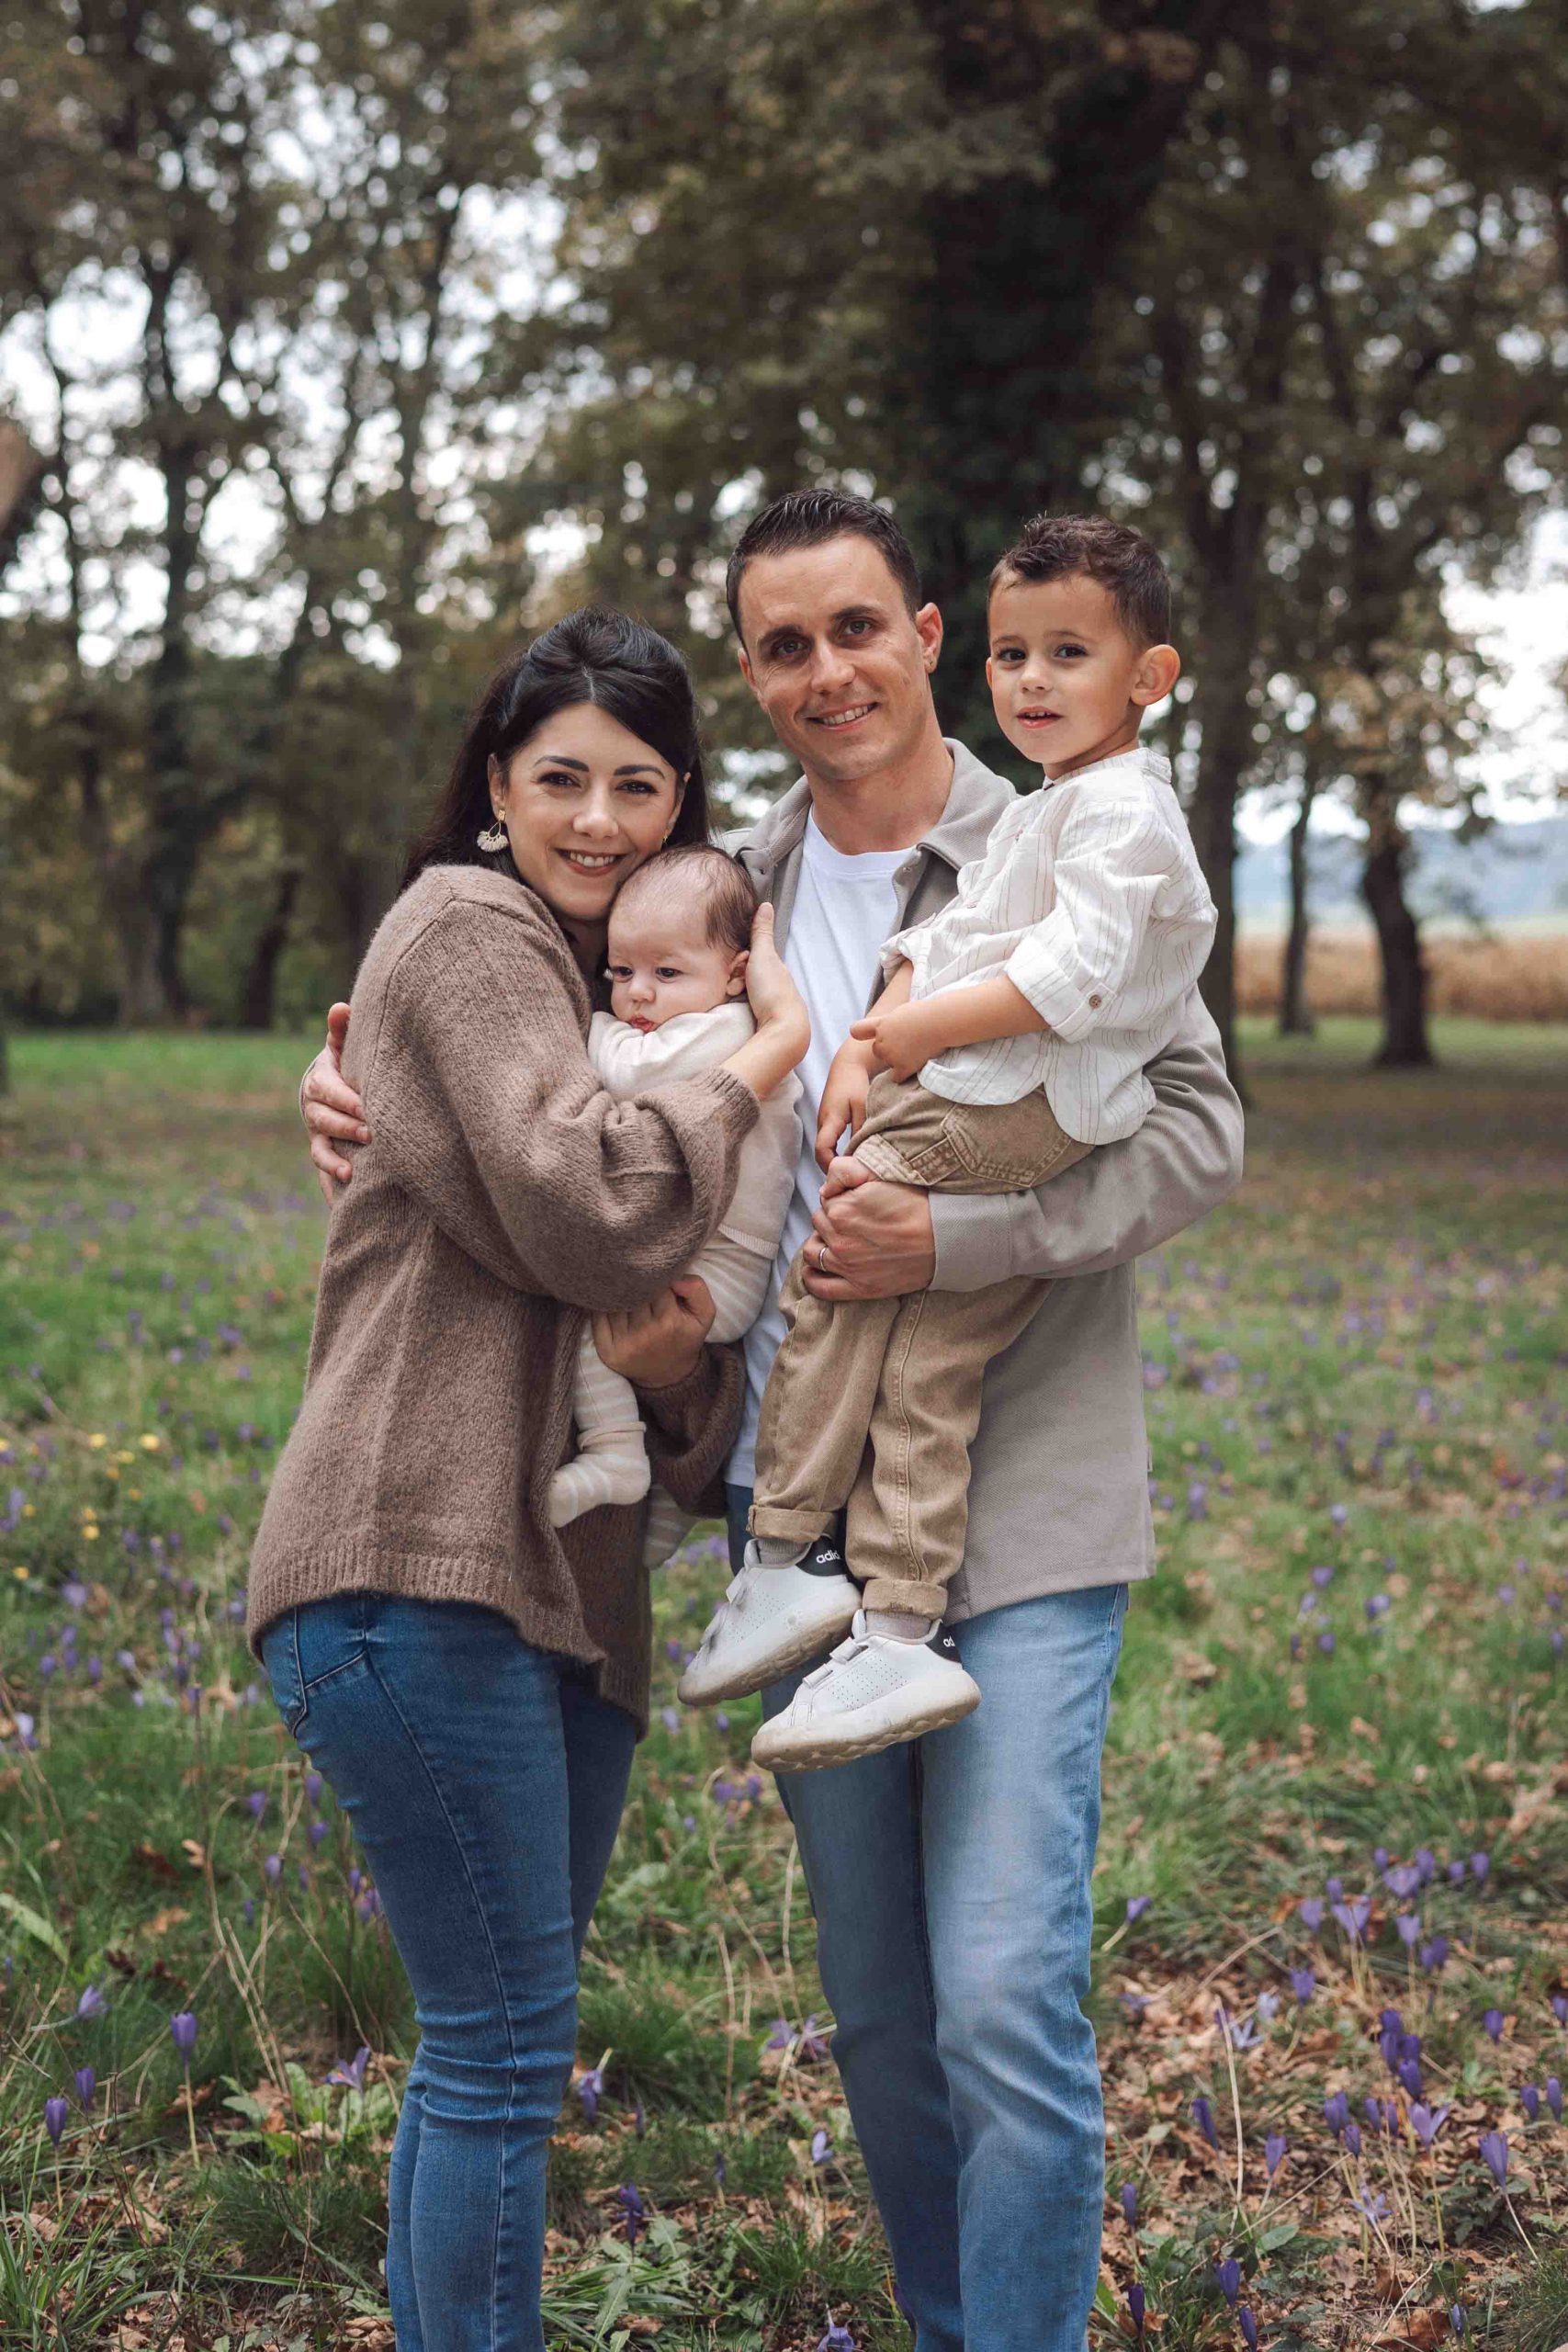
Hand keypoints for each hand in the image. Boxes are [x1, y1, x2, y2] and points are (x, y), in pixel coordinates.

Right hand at [303, 1003, 367, 1201]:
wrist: (331, 1091)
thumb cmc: (347, 1065)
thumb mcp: (343, 1047)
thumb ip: (342, 1031)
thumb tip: (342, 1006)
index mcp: (319, 1083)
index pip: (329, 1091)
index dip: (346, 1099)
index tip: (368, 1107)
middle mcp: (314, 1112)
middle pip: (324, 1122)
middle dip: (346, 1129)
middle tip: (371, 1135)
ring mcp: (318, 1136)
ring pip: (319, 1151)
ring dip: (333, 1163)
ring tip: (350, 1173)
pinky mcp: (325, 1156)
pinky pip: (324, 1175)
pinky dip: (331, 1189)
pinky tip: (342, 1205)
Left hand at [593, 1276, 716, 1389]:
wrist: (668, 1374)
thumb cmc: (685, 1336)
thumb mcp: (704, 1315)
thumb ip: (697, 1289)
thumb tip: (674, 1278)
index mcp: (669, 1322)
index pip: (655, 1285)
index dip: (656, 1278)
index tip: (658, 1279)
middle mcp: (644, 1334)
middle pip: (633, 1293)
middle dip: (637, 1285)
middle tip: (641, 1284)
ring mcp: (623, 1344)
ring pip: (615, 1302)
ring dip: (619, 1295)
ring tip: (629, 1295)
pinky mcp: (607, 1351)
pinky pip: (598, 1317)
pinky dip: (603, 1307)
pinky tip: (613, 1305)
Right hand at [742, 903, 807, 1041]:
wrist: (782, 1029)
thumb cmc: (773, 990)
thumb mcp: (763, 955)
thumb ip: (761, 932)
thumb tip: (766, 905)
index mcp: (775, 966)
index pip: (749, 955)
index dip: (740, 958)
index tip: (739, 964)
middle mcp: (773, 982)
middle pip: (743, 972)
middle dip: (735, 976)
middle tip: (736, 983)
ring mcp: (769, 1000)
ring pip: (741, 988)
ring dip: (733, 989)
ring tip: (733, 995)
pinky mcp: (763, 1017)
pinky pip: (742, 1004)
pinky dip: (736, 1003)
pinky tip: (733, 1005)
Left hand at [804, 1158, 935, 1299]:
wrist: (944, 1237)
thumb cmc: (917, 1205)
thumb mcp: (880, 1176)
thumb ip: (845, 1171)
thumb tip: (825, 1186)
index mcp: (841, 1209)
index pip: (825, 1200)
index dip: (840, 1198)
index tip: (855, 1201)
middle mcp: (838, 1238)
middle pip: (818, 1223)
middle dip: (830, 1219)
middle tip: (854, 1220)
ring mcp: (846, 1266)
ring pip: (811, 1251)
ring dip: (820, 1243)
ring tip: (837, 1240)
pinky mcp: (858, 1288)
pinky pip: (820, 1288)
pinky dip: (812, 1279)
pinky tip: (817, 1271)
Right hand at [815, 1040, 873, 1172]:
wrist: (846, 1065)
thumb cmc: (855, 1083)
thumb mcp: (862, 1106)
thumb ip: (861, 1129)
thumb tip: (860, 1153)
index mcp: (829, 1120)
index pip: (821, 1149)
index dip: (830, 1165)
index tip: (844, 1173)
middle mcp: (822, 1123)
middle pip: (819, 1153)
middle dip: (830, 1168)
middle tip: (847, 1179)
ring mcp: (823, 1122)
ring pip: (823, 1149)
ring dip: (832, 1160)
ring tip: (849, 1171)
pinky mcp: (827, 1121)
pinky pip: (827, 1142)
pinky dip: (835, 1152)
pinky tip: (848, 1157)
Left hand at [849, 997, 936, 1083]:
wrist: (939, 1022)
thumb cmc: (927, 1014)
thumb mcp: (903, 1011)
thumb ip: (890, 1020)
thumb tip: (885, 1028)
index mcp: (881, 1024)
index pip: (858, 1029)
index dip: (860, 1033)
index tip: (858, 1035)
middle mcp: (882, 1041)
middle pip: (877, 1051)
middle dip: (888, 1050)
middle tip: (907, 1044)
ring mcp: (891, 1055)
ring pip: (889, 1063)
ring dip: (898, 1061)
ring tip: (917, 1050)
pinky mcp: (902, 1067)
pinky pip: (897, 1077)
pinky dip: (904, 1074)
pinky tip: (914, 1066)